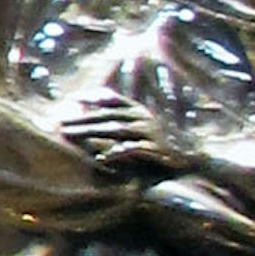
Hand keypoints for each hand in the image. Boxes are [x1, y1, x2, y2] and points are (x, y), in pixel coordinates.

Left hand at [56, 82, 171, 177]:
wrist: (193, 156)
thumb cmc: (164, 142)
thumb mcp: (144, 126)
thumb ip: (125, 118)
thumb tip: (100, 112)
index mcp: (140, 110)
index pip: (113, 100)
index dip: (93, 98)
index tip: (73, 99)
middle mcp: (143, 117)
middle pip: (107, 115)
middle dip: (82, 118)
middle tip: (61, 123)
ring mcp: (149, 132)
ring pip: (114, 129)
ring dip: (90, 132)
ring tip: (71, 135)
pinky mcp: (155, 149)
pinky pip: (132, 149)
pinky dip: (116, 152)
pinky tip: (100, 157)